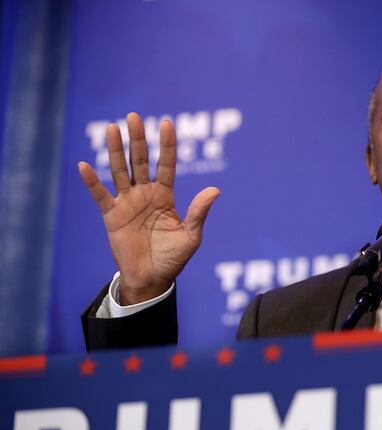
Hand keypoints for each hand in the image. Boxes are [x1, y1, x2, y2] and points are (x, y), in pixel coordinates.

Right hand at [78, 113, 219, 304]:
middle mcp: (146, 194)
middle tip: (134, 117)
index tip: (167, 123)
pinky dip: (92, 182)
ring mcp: (127, 203)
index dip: (167, 145)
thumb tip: (215, 190)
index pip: (167, 165)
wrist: (152, 278)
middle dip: (138, 140)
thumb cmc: (174, 257)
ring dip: (115, 151)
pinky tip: (84, 165)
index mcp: (166, 196)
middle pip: (141, 161)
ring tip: (112, 128)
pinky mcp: (112, 216)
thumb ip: (199, 212)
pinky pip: (100, 195)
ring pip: (120, 171)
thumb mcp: (191, 236)